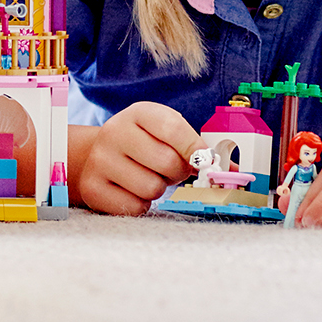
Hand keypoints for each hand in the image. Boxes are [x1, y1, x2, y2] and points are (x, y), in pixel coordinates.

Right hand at [70, 102, 198, 215]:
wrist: (97, 155)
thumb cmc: (143, 145)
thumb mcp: (164, 132)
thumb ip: (195, 146)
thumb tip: (229, 170)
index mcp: (137, 113)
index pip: (173, 128)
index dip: (195, 148)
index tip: (203, 159)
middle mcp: (114, 133)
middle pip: (167, 162)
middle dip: (178, 172)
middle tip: (170, 170)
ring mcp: (99, 161)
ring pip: (152, 188)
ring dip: (158, 189)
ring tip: (148, 177)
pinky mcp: (92, 189)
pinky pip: (136, 207)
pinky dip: (142, 204)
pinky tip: (132, 190)